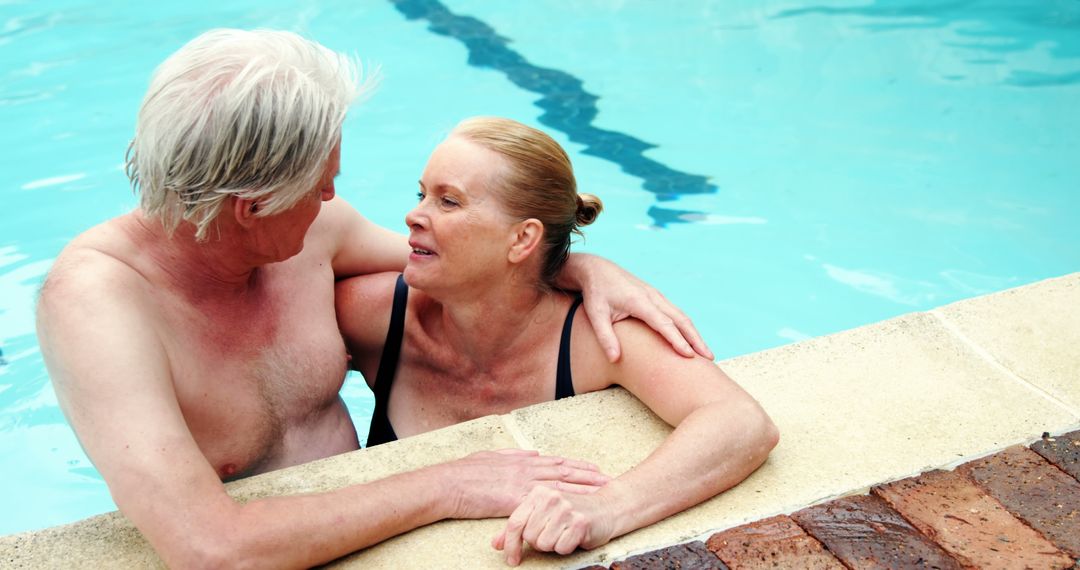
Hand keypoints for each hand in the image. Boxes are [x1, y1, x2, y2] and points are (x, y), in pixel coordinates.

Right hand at [440, 449, 609, 519]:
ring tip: (602, 489)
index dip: (576, 465)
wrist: (447, 483)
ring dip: (583, 487)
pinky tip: (575, 507)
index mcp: (520, 460)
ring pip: (560, 484)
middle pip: (564, 471)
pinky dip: (561, 503)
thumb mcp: (490, 457)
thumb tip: (532, 453)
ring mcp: (521, 483)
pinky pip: (544, 502)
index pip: (555, 462)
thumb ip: (513, 456)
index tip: (592, 467)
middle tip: (608, 478)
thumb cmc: (463, 473)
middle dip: (588, 475)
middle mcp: (525, 469)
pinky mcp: (514, 499)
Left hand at [491, 486, 616, 565]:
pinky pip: (561, 548)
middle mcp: (550, 497)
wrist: (607, 508)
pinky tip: (574, 536)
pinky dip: (567, 547)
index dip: (510, 544)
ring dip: (554, 545)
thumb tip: (496, 544)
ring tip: (563, 534)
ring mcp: (566, 508)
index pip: (515, 523)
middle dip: (539, 542)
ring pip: (544, 544)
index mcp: (538, 492)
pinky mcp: (579, 521)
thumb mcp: (542, 514)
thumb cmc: (571, 513)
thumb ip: (518, 528)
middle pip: (529, 536)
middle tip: (553, 534)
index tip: (512, 559)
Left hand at [567, 254, 712, 361]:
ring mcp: (656, 296)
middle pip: (680, 319)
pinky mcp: (656, 297)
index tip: (689, 355)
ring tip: (705, 353)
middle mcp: (653, 297)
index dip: (677, 340)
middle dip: (695, 339)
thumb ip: (605, 337)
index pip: (663, 323)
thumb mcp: (596, 315)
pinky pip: (676, 313)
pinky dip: (687, 327)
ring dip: (695, 334)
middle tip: (709, 358)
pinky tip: (691, 340)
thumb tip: (614, 360)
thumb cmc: (596, 293)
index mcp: (640, 301)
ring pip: (681, 315)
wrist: (597, 269)